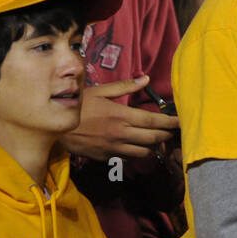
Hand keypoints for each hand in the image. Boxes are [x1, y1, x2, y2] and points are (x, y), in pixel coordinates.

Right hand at [63, 75, 181, 160]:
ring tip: (158, 140)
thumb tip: (145, 79)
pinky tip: (138, 147)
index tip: (180, 121)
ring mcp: (114, 148)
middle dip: (166, 135)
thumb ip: (125, 87)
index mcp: (121, 115)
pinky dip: (137, 153)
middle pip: (153, 138)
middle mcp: (121, 133)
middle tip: (173, 131)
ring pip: (143, 152)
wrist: (55, 127)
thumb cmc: (78, 105)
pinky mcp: (106, 157)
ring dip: (153, 146)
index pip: (153, 122)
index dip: (170, 123)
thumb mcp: (100, 91)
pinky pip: (128, 158)